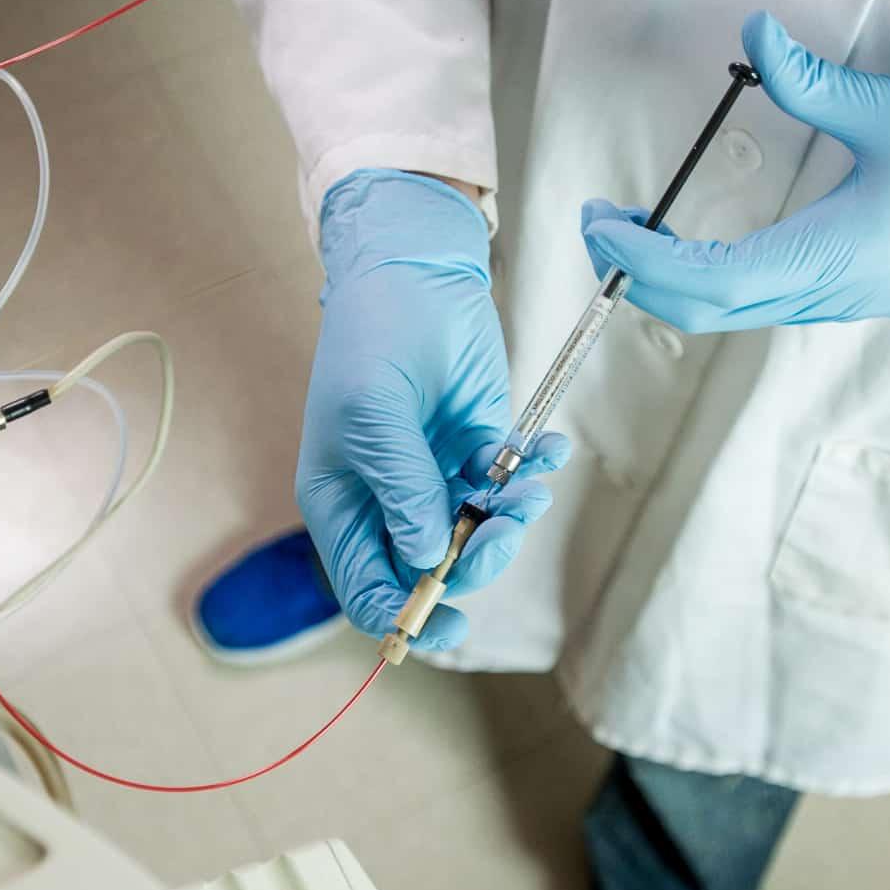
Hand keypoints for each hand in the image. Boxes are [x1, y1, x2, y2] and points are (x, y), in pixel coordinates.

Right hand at [299, 169, 570, 651]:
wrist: (415, 268)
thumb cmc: (373, 337)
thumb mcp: (374, 416)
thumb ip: (402, 490)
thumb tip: (429, 559)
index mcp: (342, 504)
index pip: (367, 589)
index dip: (405, 615)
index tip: (450, 621)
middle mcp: (387, 500)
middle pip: (433, 570)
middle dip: (473, 561)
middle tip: (501, 527)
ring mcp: (435, 476)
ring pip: (478, 534)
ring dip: (510, 519)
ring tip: (529, 485)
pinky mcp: (477, 446)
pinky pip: (508, 486)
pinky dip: (533, 476)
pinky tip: (547, 450)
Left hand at [581, 11, 889, 330]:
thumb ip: (817, 83)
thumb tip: (758, 35)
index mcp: (823, 258)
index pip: (704, 280)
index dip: (640, 257)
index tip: (601, 219)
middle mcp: (814, 294)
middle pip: (695, 310)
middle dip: (631, 272)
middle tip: (593, 221)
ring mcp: (820, 303)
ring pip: (716, 314)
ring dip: (659, 279)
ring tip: (622, 228)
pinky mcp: (828, 298)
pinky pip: (742, 305)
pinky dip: (693, 282)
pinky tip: (676, 245)